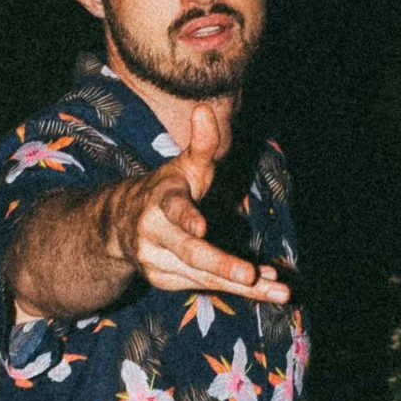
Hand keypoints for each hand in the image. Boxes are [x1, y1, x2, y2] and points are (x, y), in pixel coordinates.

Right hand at [118, 101, 289, 304]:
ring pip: (203, 276)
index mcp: (160, 201)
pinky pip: (204, 286)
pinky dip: (235, 288)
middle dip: (221, 264)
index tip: (201, 227)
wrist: (121, 225)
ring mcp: (157, 262)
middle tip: (250, 275)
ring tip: (279, 291)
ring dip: (241, 285)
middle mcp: (154, 235)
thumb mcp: (184, 166)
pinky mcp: (165, 280)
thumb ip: (200, 145)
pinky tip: (266, 288)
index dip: (187, 218)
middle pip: (190, 252)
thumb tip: (205, 109)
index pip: (173, 209)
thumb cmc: (167, 190)